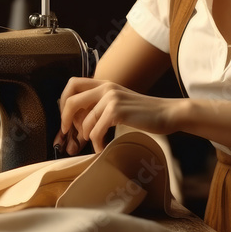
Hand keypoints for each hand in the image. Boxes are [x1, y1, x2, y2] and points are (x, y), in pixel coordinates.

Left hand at [56, 76, 184, 152]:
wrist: (167, 113)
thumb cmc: (143, 112)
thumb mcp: (119, 101)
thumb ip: (100, 104)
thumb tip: (77, 120)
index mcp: (104, 83)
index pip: (72, 84)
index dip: (63, 102)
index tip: (66, 119)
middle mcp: (106, 87)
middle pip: (71, 101)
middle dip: (65, 120)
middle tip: (67, 134)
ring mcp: (112, 98)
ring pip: (85, 121)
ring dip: (86, 137)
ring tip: (95, 144)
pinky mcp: (117, 111)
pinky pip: (96, 131)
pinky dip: (96, 143)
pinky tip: (102, 148)